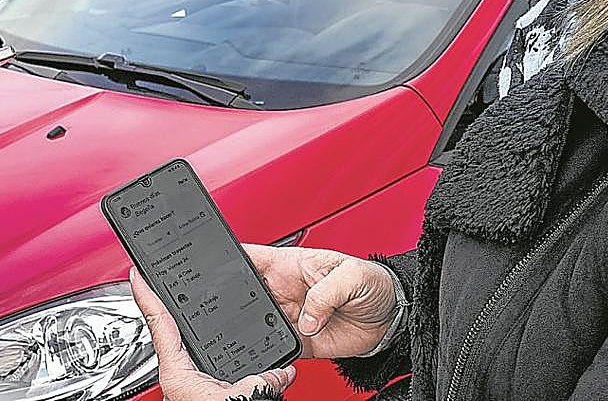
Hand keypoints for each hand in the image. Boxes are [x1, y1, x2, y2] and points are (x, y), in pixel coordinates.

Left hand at [129, 269, 295, 400]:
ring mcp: (192, 384)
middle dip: (179, 310)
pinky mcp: (207, 391)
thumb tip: (282, 370)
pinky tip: (246, 354)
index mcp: (177, 373)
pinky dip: (225, 355)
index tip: (137, 274)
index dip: (147, 295)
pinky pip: (212, 365)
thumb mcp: (245, 397)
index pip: (158, 323)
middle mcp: (181, 377)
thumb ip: (262, 378)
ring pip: (192, 350)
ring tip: (208, 314)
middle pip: (174, 332)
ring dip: (204, 335)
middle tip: (172, 283)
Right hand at [243, 245, 398, 358]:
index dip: (230, 259)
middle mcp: (284, 290)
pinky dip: (274, 351)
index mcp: (290, 264)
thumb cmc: (373, 283)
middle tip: (238, 306)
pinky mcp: (301, 340)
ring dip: (256, 327)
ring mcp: (291, 315)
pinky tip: (278, 347)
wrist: (391, 317)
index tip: (216, 266)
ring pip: (258, 321)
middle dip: (236, 299)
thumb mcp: (351, 275)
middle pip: (246, 292)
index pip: (251, 257)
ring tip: (264, 328)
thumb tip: (306, 318)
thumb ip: (326, 292)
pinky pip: (278, 347)